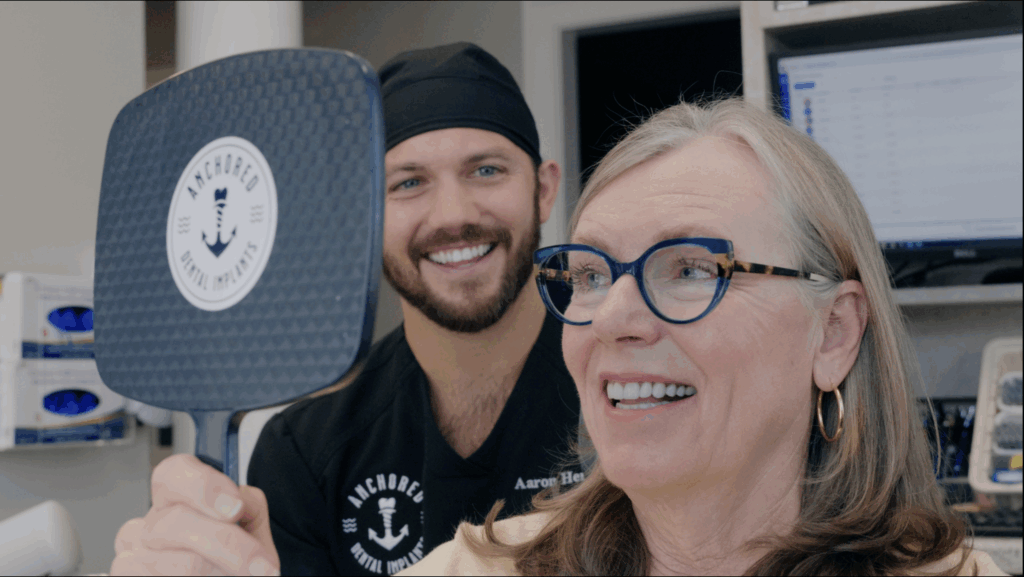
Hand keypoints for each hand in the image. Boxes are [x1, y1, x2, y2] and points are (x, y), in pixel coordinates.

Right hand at [111, 454, 279, 575]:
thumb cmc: (237, 558)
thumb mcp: (251, 526)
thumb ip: (249, 505)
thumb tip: (239, 502)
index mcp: (178, 500)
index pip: (173, 472)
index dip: (204, 486)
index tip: (235, 508)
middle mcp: (152, 524)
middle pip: (177, 521)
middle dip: (228, 545)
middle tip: (260, 565)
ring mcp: (136, 556)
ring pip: (181, 563)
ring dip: (219, 573)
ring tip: (236, 576)